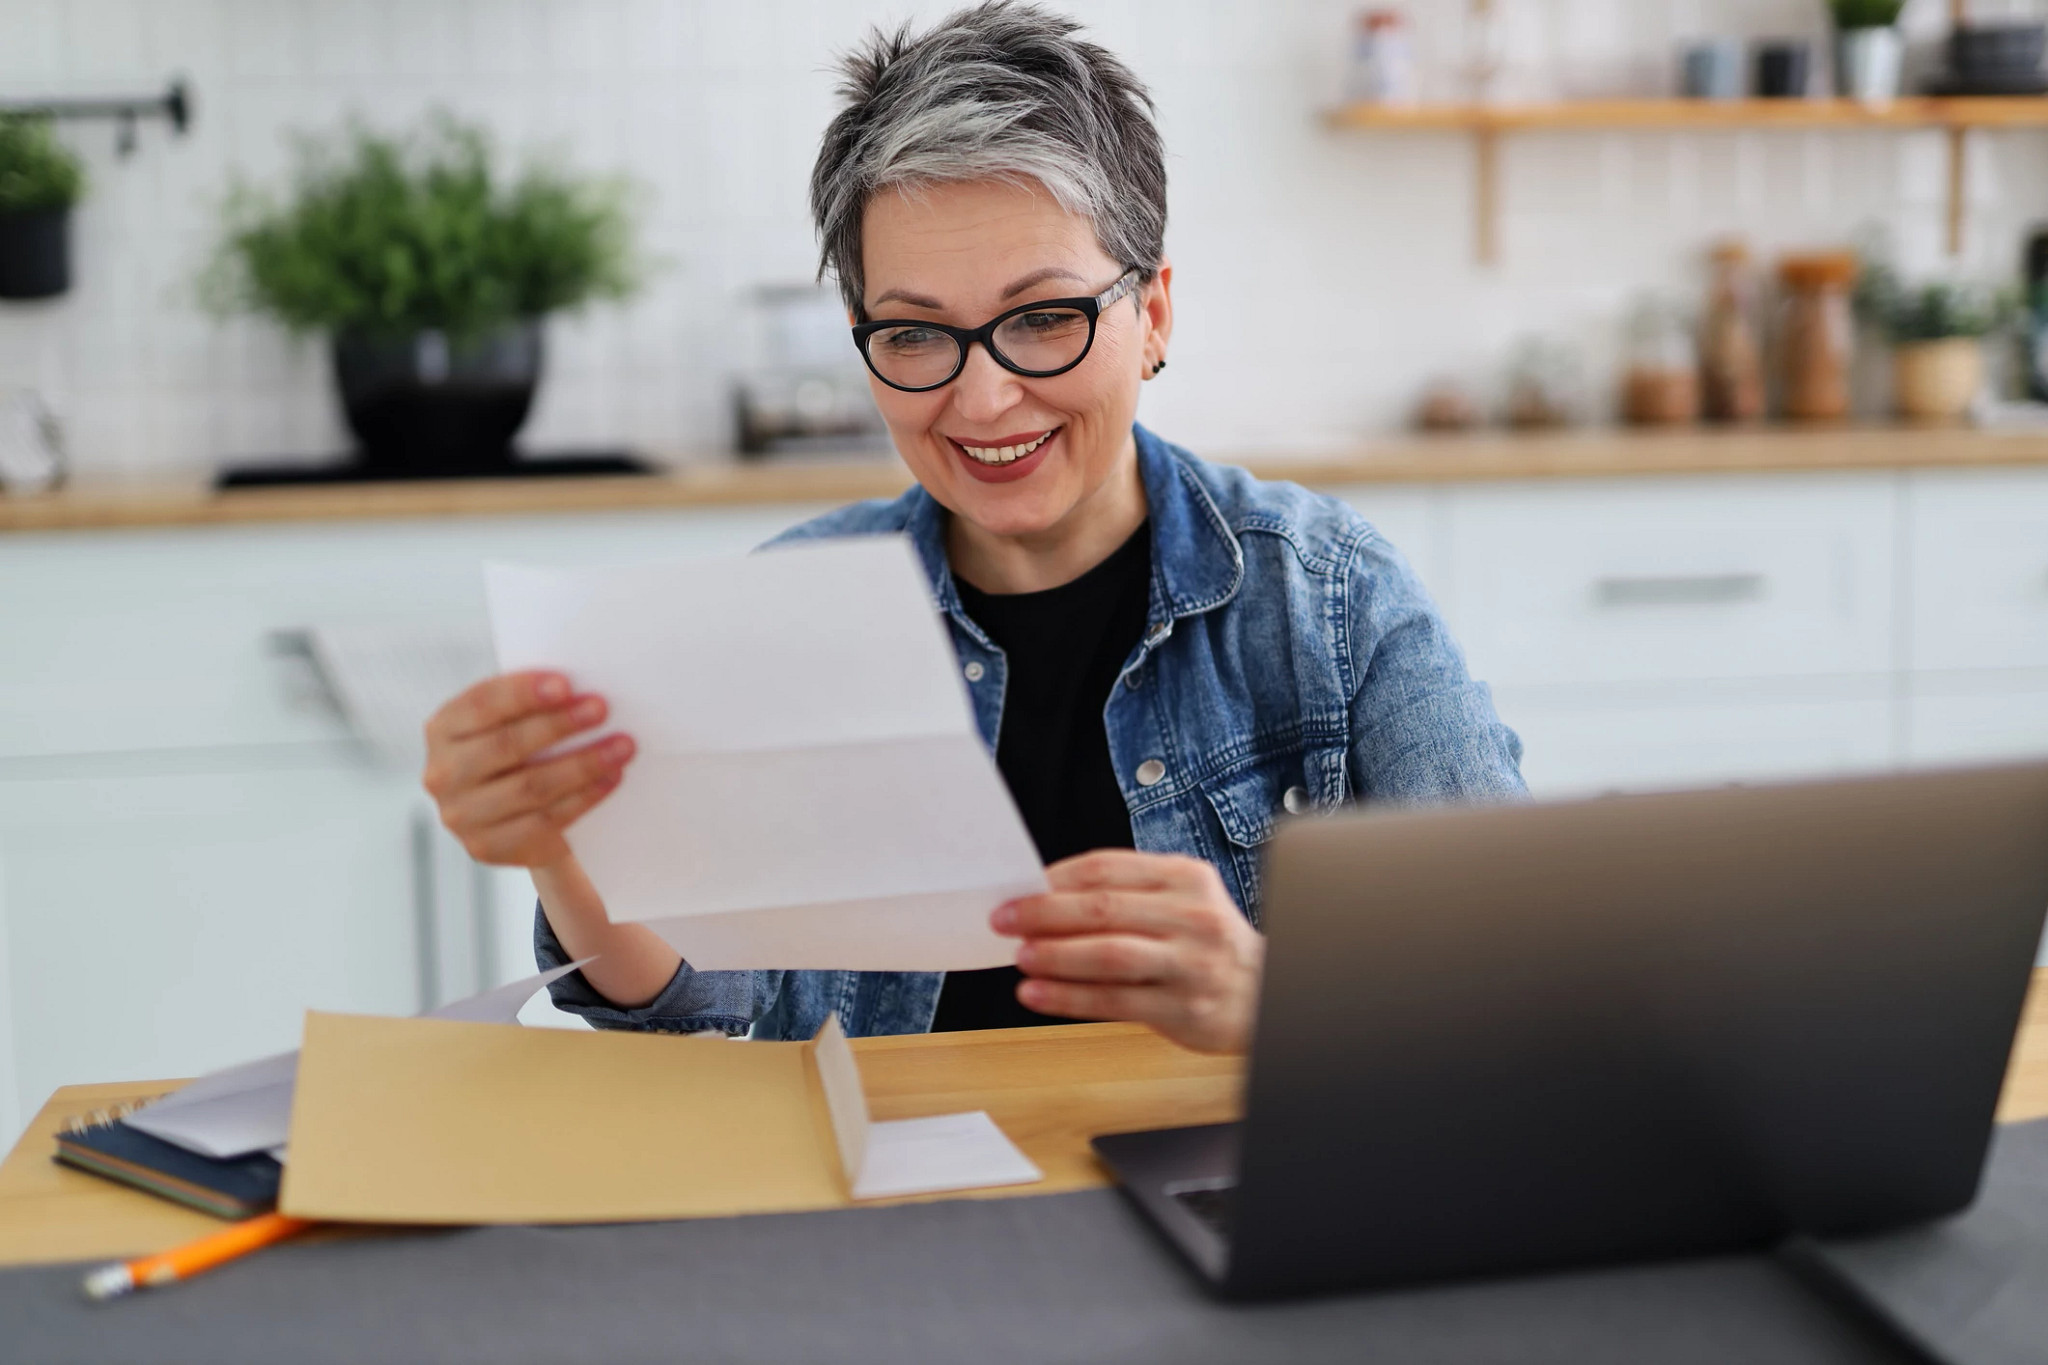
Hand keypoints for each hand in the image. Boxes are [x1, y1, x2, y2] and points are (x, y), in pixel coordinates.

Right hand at [422, 671, 635, 868]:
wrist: (514, 818)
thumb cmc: (519, 753)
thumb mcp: (510, 724)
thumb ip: (529, 706)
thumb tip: (582, 686)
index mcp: (443, 729)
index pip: (480, 704)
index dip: (522, 692)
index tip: (566, 684)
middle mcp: (442, 773)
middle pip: (506, 746)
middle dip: (559, 725)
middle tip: (602, 709)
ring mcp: (461, 816)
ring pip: (530, 787)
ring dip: (583, 763)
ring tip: (622, 746)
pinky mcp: (487, 847)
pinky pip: (545, 821)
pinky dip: (584, 797)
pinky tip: (611, 778)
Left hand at [994, 850, 1264, 1053]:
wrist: (1267, 995)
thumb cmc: (1208, 946)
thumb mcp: (1182, 903)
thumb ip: (1127, 896)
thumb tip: (1046, 898)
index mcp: (1185, 878)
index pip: (1107, 868)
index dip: (1055, 878)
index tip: (1019, 888)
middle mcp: (1191, 917)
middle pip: (1103, 908)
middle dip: (1044, 913)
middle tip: (1004, 919)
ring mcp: (1190, 963)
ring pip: (1108, 954)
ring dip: (1055, 955)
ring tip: (1020, 957)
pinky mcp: (1183, 1008)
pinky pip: (1115, 1001)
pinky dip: (1069, 997)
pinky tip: (1038, 994)